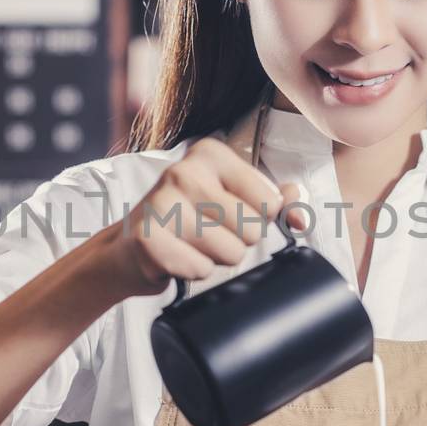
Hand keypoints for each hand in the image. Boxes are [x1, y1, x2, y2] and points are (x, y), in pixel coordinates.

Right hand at [100, 137, 307, 298]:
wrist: (127, 247)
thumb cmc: (184, 220)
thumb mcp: (228, 199)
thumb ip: (270, 201)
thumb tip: (300, 212)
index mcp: (210, 154)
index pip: (270, 202)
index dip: (258, 220)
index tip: (232, 217)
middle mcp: (184, 170)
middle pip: (253, 230)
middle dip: (237, 243)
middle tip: (208, 235)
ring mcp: (162, 202)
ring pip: (230, 253)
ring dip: (214, 259)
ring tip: (191, 246)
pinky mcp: (147, 238)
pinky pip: (201, 270)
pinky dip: (192, 272)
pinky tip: (176, 258)